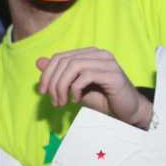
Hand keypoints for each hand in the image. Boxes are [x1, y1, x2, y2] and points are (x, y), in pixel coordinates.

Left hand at [35, 49, 152, 128]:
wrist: (126, 112)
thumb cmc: (102, 99)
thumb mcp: (75, 88)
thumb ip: (59, 75)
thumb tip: (38, 61)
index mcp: (89, 54)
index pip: (60, 57)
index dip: (47, 73)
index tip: (43, 92)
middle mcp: (99, 54)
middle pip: (64, 61)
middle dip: (53, 82)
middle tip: (54, 101)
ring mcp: (107, 62)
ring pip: (73, 66)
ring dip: (63, 86)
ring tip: (62, 102)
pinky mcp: (113, 74)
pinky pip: (86, 76)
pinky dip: (76, 89)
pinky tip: (76, 100)